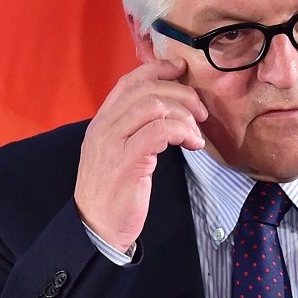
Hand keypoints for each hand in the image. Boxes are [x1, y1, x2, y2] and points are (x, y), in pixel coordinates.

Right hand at [75, 59, 207, 252]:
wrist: (96, 228)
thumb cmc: (114, 194)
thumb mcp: (118, 154)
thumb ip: (133, 130)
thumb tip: (167, 110)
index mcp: (102, 122)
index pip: (129, 82)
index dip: (158, 69)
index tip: (182, 70)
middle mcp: (103, 127)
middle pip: (147, 90)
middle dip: (181, 94)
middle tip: (201, 111)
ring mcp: (112, 143)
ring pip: (154, 106)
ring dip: (184, 115)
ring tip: (196, 133)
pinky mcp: (126, 162)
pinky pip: (158, 131)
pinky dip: (181, 132)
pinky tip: (193, 145)